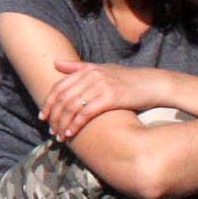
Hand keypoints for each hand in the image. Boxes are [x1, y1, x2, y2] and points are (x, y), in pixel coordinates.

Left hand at [39, 59, 161, 140]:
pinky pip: (86, 113)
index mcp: (88, 69)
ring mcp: (101, 85)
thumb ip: (79, 67)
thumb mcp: (103, 69)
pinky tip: (71, 134)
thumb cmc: (128, 80)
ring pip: (72, 106)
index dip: (49, 102)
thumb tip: (55, 63)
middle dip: (54, 115)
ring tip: (59, 136)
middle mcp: (92, 75)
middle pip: (63, 97)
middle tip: (50, 130)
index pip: (60, 86)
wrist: (154, 84)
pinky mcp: (110, 97)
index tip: (43, 116)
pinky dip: (76, 124)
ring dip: (63, 123)